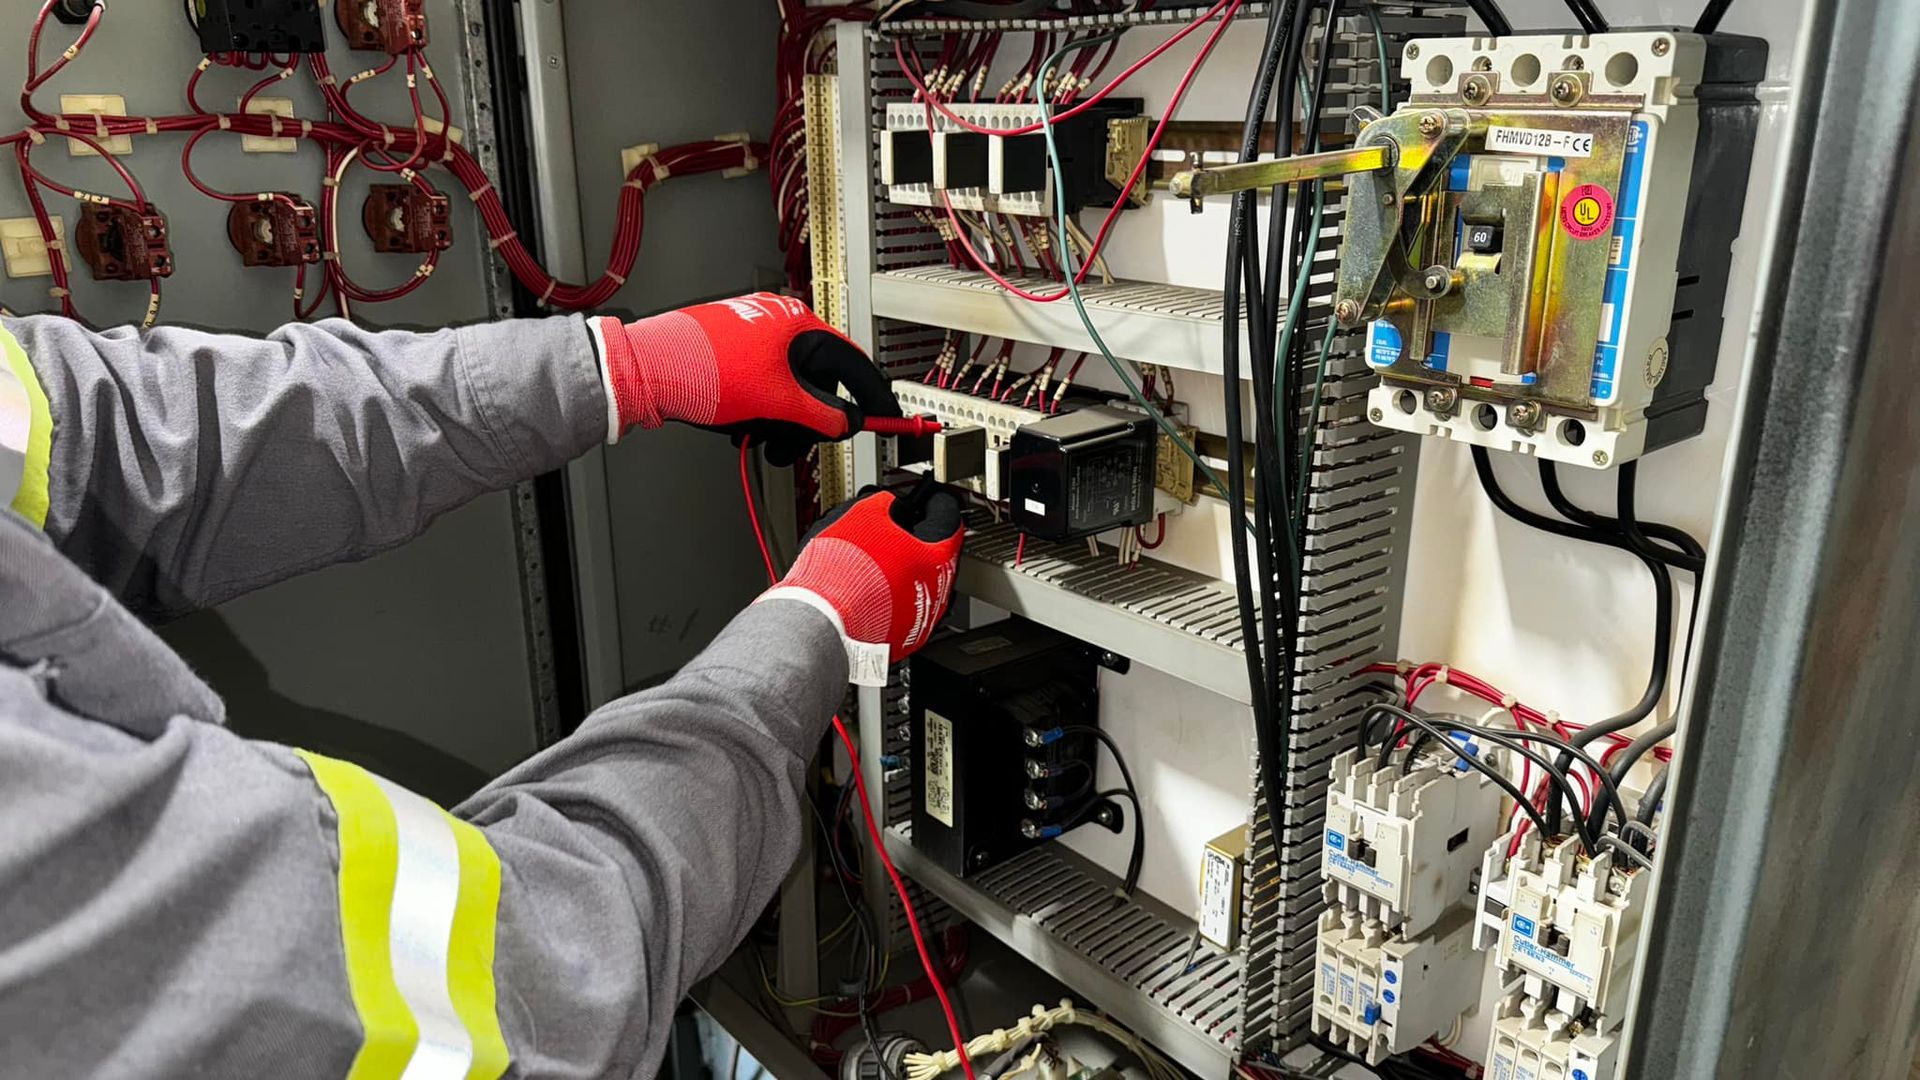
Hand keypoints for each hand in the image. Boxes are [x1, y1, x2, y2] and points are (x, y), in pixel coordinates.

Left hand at [594, 293, 899, 464]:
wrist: (645, 369)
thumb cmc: (702, 370)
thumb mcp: (777, 402)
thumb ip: (822, 416)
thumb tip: (847, 422)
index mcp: (797, 325)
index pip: (853, 363)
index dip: (871, 394)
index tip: (886, 415)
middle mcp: (777, 326)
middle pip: (818, 382)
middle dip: (807, 421)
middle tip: (796, 442)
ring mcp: (752, 340)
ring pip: (787, 391)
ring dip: (779, 422)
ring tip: (758, 437)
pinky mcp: (731, 355)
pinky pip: (762, 390)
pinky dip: (758, 413)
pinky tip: (739, 426)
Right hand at [758, 482, 964, 684]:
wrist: (820, 617)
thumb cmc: (842, 572)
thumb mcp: (863, 517)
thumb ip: (884, 506)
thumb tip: (888, 505)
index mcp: (934, 559)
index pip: (948, 520)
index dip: (936, 505)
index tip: (929, 501)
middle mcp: (935, 593)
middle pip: (934, 556)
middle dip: (917, 541)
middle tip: (897, 530)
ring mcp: (918, 619)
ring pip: (917, 585)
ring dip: (901, 571)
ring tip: (874, 562)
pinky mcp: (899, 639)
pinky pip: (900, 609)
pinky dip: (888, 597)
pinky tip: (866, 588)